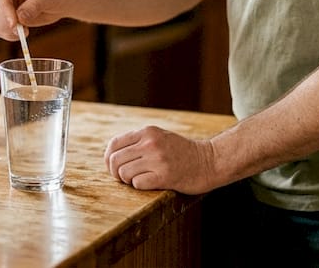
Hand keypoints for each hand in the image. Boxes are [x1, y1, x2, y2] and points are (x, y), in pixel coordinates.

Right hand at [0, 0, 71, 39]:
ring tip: (24, 32)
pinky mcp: (7, 13)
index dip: (5, 10)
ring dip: (5, 29)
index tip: (14, 25)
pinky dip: (7, 34)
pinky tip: (21, 34)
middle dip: (5, 22)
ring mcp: (4, 0)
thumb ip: (34, 5)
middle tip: (21, 32)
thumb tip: (20, 18)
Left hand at [104, 125, 219, 194]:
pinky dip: (139, 186)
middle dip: (115, 172)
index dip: (109, 158)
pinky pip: (137, 184)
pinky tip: (150, 183)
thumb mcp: (160, 137)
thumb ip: (138, 141)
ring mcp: (158, 160)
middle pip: (115, 160)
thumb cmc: (182, 152)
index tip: (113, 167)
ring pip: (124, 173)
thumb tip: (112, 154)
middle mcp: (150, 143)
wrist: (209, 161)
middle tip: (124, 178)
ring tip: (139, 179)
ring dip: (128, 180)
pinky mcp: (164, 176)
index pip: (114, 144)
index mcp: (148, 132)